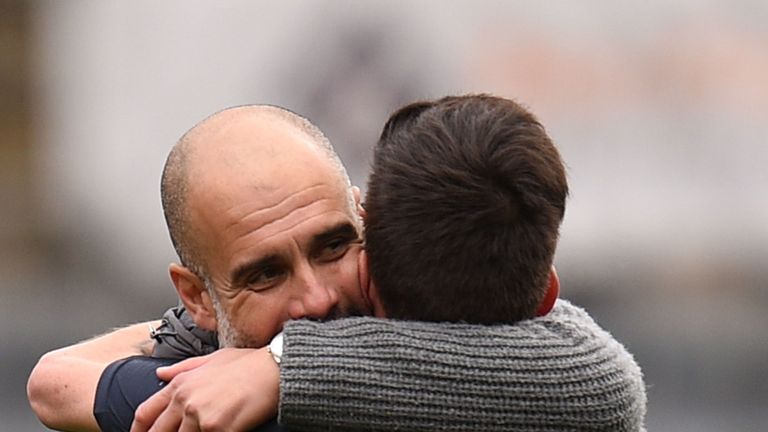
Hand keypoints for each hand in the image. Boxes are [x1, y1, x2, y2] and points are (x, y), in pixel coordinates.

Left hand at [130, 347, 279, 431]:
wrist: (275, 369)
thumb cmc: (248, 363)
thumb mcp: (212, 359)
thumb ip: (183, 369)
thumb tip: (160, 374)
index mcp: (181, 384)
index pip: (145, 413)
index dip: (138, 429)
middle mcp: (186, 401)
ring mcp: (200, 417)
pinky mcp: (219, 429)